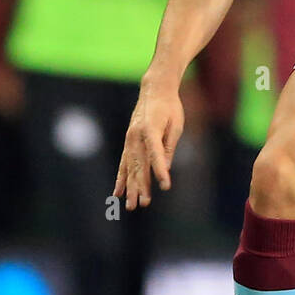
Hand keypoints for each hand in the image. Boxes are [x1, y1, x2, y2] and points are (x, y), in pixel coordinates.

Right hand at [114, 77, 184, 209]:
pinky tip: (118, 193)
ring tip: (131, 205)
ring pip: (129, 167)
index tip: (165, 186)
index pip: (156, 154)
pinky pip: (123, 163)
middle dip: (141, 186)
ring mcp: (130, 139)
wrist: (155, 89)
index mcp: (151, 130)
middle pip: (139, 165)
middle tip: (143, 204)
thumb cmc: (170, 107)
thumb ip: (169, 147)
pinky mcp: (128, 141)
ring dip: (130, 187)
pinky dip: (121, 178)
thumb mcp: (176, 125)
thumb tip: (165, 169)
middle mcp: (137, 136)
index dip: (160, 171)